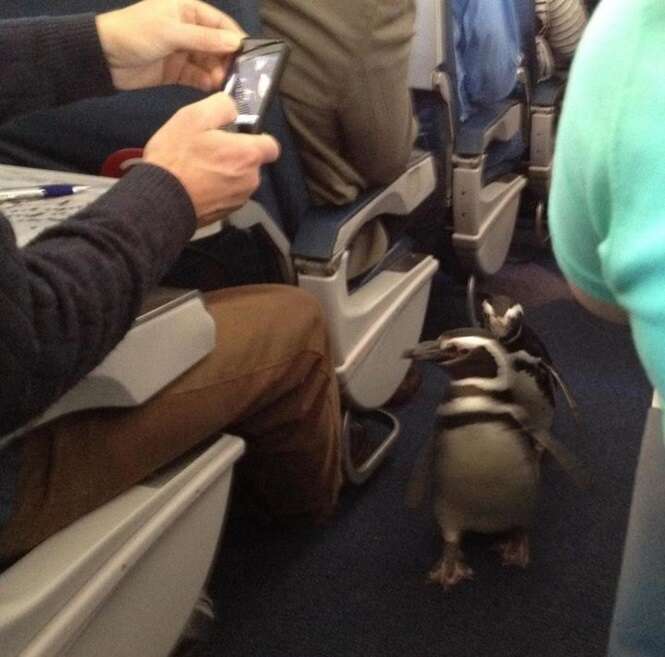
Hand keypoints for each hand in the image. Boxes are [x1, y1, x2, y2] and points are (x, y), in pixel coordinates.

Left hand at [96, 0, 245, 91]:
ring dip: (218, 73)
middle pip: (218, 46)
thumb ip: (204, 39)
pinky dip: (206, 82)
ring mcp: (184, 52)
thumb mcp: (170, 31)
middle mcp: (190, 30)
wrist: (104, 57)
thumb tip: (235, 43)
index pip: (220, 24)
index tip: (250, 57)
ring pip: (210, 63)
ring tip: (223, 83)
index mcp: (188, 11)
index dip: (235, 39)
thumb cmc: (136, 34)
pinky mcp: (178, 71)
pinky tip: (212, 88)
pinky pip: (198, 77)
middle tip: (236, 75)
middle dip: (227, 60)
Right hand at [143, 93, 279, 225]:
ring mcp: (239, 200)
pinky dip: (217, 189)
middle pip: (252, 163)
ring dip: (226, 173)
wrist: (160, 201)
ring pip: (240, 180)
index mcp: (248, 155)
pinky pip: (227, 195)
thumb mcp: (194, 117)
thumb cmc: (177, 157)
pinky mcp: (226, 213)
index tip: (238, 135)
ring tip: (198, 168)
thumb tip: (233, 108)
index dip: (257, 138)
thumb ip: (221, 106)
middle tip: (207, 149)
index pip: (271, 145)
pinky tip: (196, 185)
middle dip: (235, 155)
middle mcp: (251, 180)